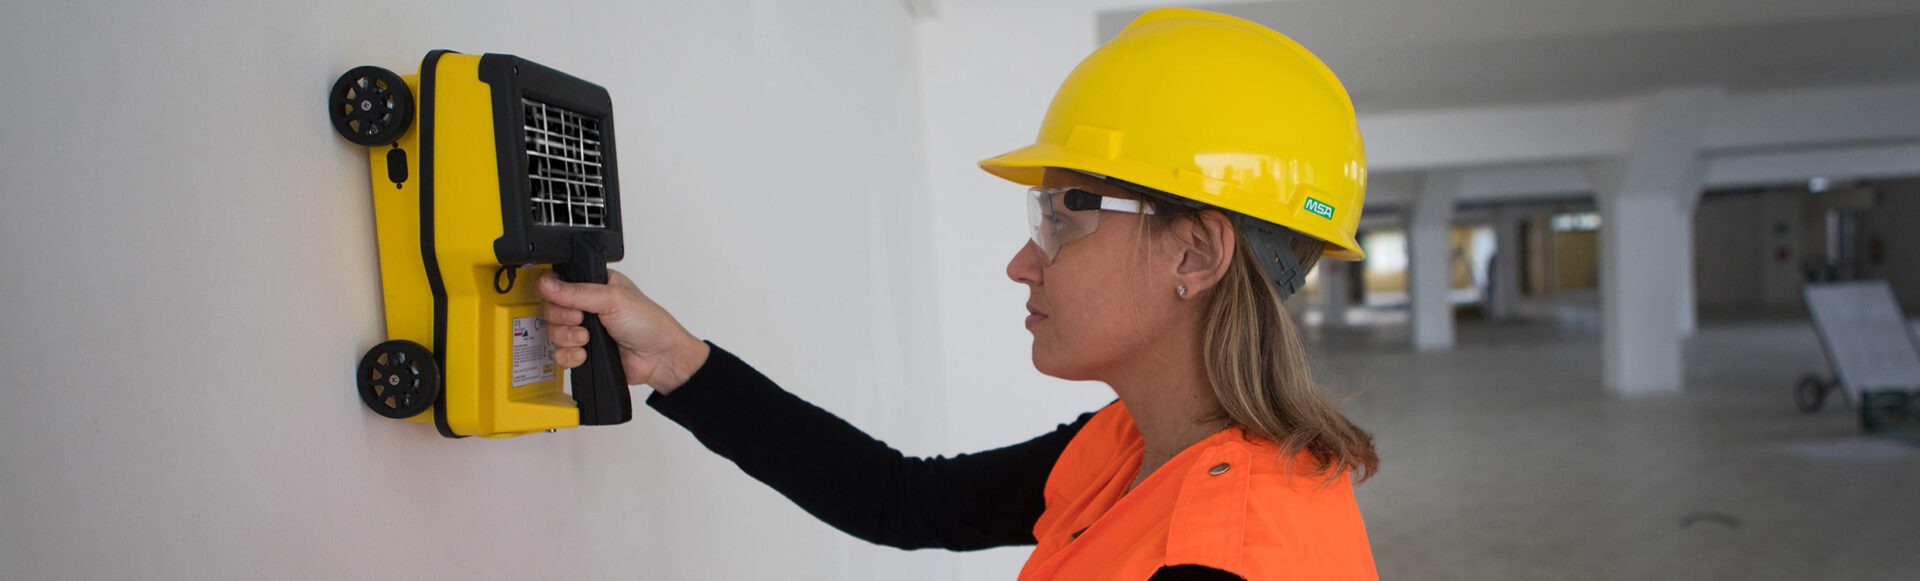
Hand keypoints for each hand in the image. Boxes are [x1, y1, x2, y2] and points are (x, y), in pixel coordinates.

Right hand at [536, 269, 710, 394]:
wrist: (660, 358)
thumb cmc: (649, 323)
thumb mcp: (613, 299)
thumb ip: (577, 292)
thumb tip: (547, 283)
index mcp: (595, 285)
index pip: (559, 283)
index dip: (555, 293)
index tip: (566, 302)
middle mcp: (587, 306)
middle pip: (552, 310)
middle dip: (563, 318)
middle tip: (581, 319)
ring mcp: (584, 329)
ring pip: (554, 333)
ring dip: (567, 337)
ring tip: (587, 338)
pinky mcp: (583, 352)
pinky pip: (560, 354)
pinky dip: (569, 356)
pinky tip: (584, 353)